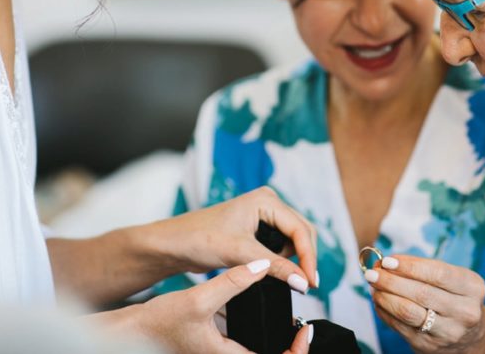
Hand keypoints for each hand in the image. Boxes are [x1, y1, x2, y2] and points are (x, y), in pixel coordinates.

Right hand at [133, 260, 313, 353]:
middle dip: (290, 347)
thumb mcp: (198, 299)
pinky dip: (258, 331)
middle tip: (301, 326)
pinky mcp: (218, 345)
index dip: (296, 350)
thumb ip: (232, 282)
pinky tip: (260, 309)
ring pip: (259, 351)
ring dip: (276, 340)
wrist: (133, 331)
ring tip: (289, 320)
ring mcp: (223, 353)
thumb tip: (263, 266)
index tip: (302, 329)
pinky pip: (246, 342)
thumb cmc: (158, 323)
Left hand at [167, 186, 317, 293]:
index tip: (311, 282)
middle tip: (307, 285)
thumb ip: (275, 267)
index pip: (300, 229)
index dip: (309, 257)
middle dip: (306, 258)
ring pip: (294, 239)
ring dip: (295, 259)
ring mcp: (264, 216)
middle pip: (302, 232)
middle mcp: (268, 204)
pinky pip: (282, 244)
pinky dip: (284, 260)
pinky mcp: (258, 229)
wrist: (174, 244)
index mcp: (266, 200)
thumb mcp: (240, 254)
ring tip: (290, 279)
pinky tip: (279, 272)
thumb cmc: (199, 238)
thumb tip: (303, 281)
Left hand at [365, 254, 484, 352]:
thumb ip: (422, 268)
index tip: (387, 260)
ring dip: (385, 297)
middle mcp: (465, 312)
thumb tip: (386, 263)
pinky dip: (385, 311)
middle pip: (421, 293)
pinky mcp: (429, 346)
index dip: (410, 266)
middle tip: (373, 273)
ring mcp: (448, 332)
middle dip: (392, 281)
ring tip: (373, 286)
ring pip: (408, 312)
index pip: (438, 274)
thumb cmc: (454, 296)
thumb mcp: (451, 278)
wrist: (469, 336)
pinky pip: (400, 326)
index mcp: (473, 288)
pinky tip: (378, 301)